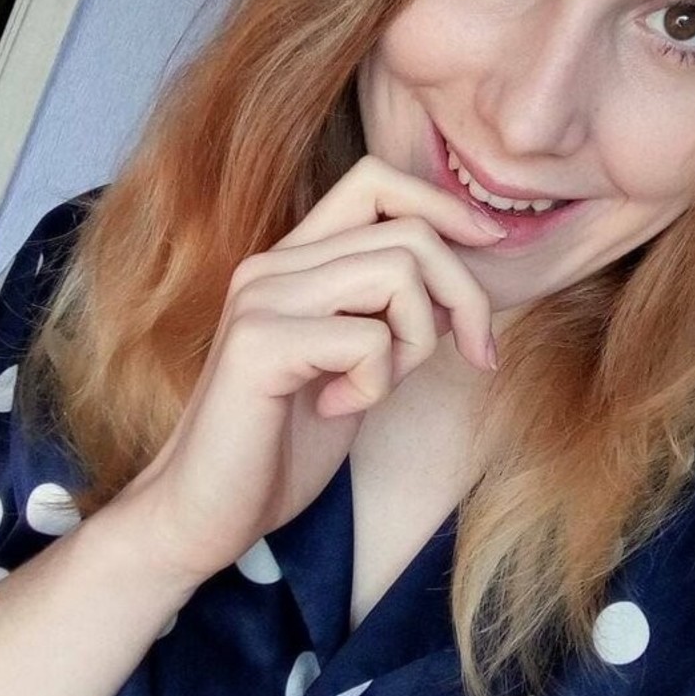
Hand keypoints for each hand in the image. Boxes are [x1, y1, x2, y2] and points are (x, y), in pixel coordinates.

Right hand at [111, 154, 505, 589]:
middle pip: (408, 230)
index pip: (376, 181)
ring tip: (378, 385)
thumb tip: (460, 285)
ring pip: (398, 272)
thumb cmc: (280, 446)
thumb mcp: (356, 369)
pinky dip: (377, 382)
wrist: (203, 514)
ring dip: (417, 340)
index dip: (443, 205)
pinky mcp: (258, 345)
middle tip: (473, 355)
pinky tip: (335, 409)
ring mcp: (262, 299)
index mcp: (295, 261)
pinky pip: (368, 338)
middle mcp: (273, 265)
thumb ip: (393, 317)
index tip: (491, 249)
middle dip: (465, 295)